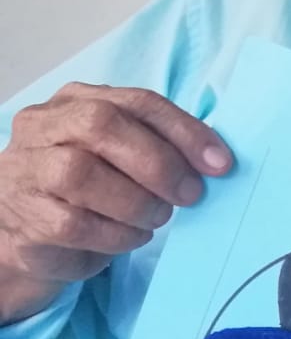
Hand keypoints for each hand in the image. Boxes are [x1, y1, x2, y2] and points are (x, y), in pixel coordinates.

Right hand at [0, 83, 231, 321]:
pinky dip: (116, 234)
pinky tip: (131, 236)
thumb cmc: (89, 191)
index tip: (220, 163)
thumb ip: (158, 146)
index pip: (137, 102)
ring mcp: (24, 171)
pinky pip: (75, 224)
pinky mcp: (22, 219)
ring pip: (81, 173)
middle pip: (102, 125)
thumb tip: (214, 161)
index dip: (185, 131)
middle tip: (189, 194)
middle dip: (159, 163)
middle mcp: (42, 127)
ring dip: (136, 202)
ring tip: (156, 217)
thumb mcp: (121, 157)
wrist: (28, 236)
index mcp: (75, 102)